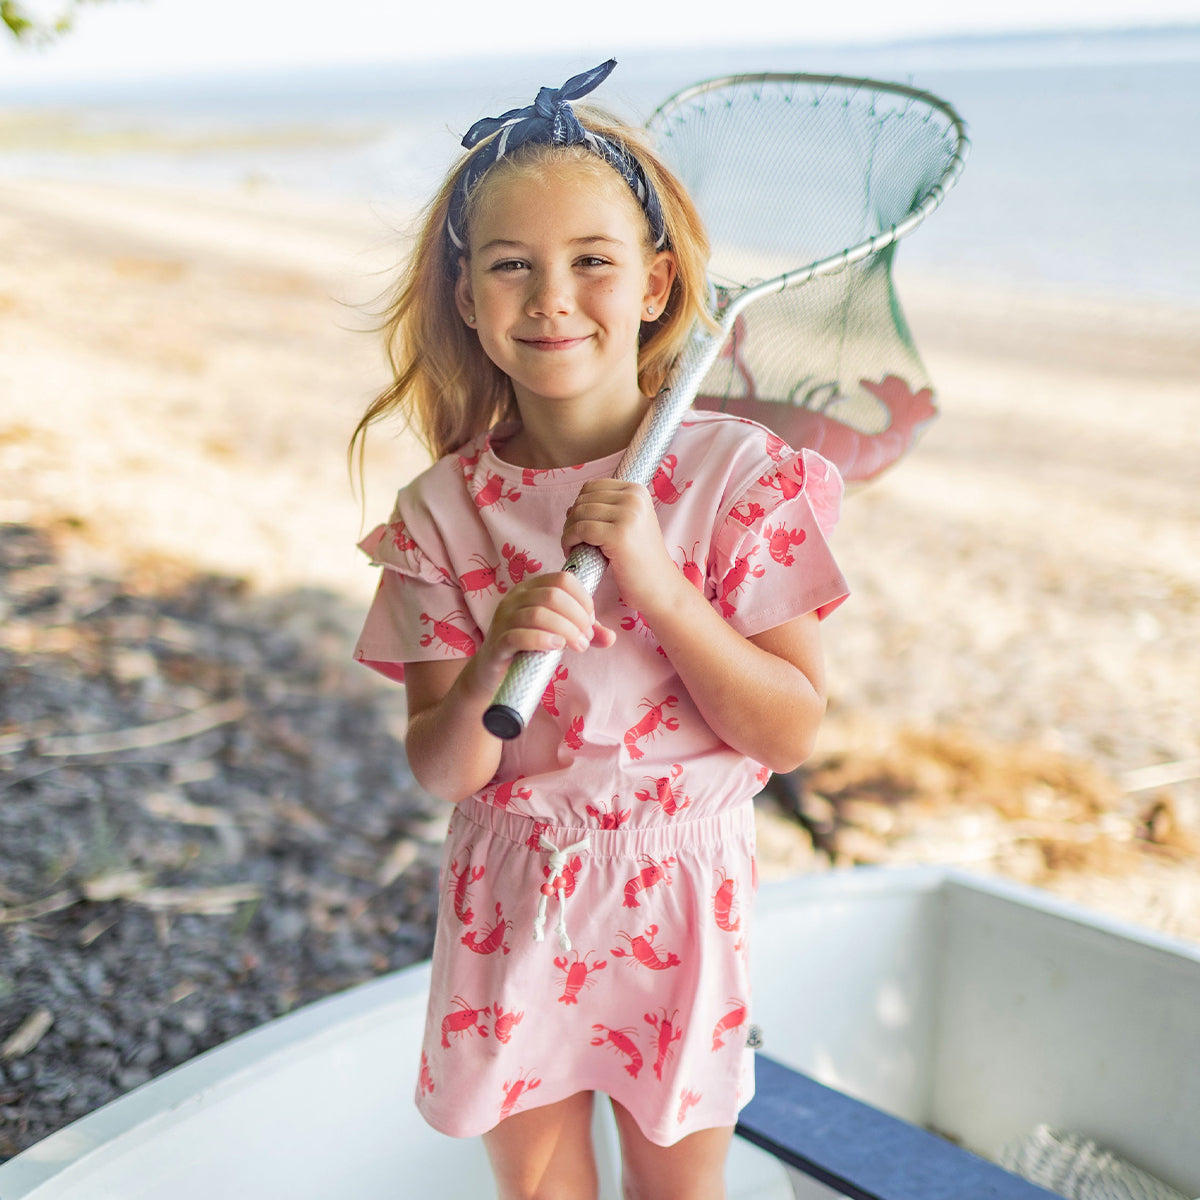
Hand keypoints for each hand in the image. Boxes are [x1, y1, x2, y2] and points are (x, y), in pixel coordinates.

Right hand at [473, 570, 614, 691]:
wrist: (494, 674)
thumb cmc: (529, 649)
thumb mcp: (560, 636)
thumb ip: (584, 633)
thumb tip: (611, 637)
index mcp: (530, 589)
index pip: (563, 579)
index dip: (583, 599)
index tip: (591, 621)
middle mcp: (514, 598)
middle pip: (553, 595)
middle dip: (577, 617)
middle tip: (585, 638)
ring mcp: (503, 619)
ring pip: (538, 614)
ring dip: (566, 630)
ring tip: (578, 646)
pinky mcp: (497, 643)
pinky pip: (519, 635)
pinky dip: (542, 639)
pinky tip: (556, 647)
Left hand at [561, 480, 681, 617]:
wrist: (660, 587)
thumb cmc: (640, 561)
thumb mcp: (628, 525)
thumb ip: (604, 512)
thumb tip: (571, 508)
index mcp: (637, 490)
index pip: (591, 487)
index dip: (579, 506)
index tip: (580, 527)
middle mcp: (634, 498)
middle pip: (583, 500)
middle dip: (572, 520)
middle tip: (574, 541)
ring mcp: (628, 515)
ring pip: (578, 514)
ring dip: (568, 532)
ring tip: (574, 548)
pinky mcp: (618, 535)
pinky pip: (580, 530)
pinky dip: (569, 541)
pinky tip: (573, 552)